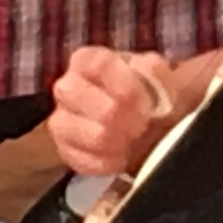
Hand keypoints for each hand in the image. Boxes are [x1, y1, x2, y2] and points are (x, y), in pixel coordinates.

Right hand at [45, 47, 189, 178]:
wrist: (151, 127)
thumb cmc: (150, 95)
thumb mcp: (160, 76)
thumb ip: (154, 70)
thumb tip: (144, 69)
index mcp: (89, 60)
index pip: (98, 64)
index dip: (124, 85)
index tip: (146, 105)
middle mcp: (67, 86)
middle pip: (71, 90)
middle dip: (110, 112)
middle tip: (139, 125)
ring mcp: (61, 120)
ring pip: (68, 127)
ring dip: (107, 139)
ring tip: (132, 142)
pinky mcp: (64, 151)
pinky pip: (75, 157)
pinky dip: (104, 161)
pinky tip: (123, 157)